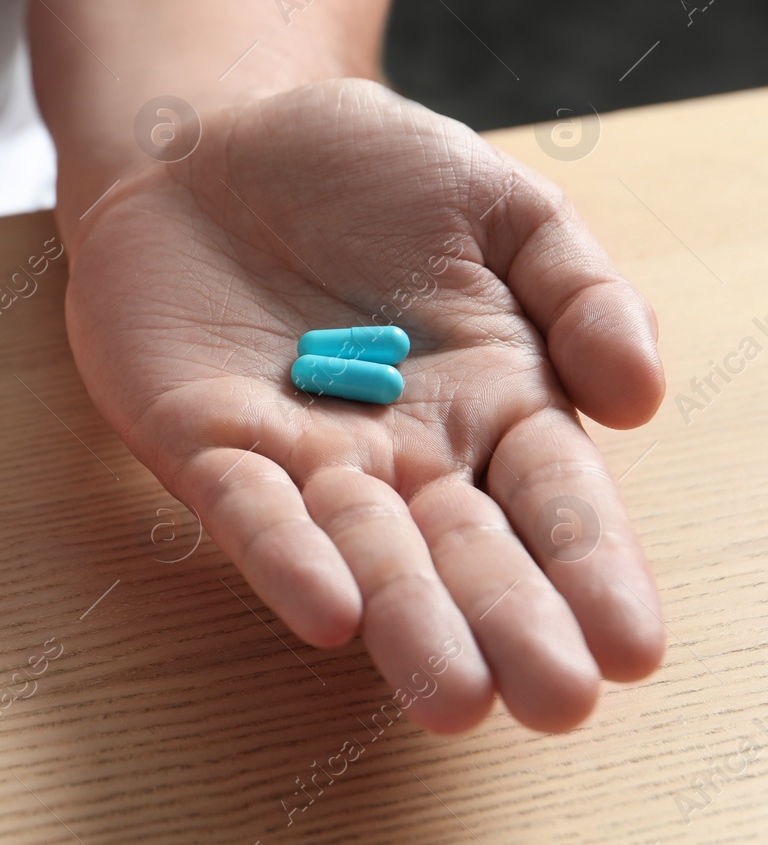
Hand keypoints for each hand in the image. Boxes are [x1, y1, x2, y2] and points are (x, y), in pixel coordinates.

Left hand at [64, 78, 665, 732]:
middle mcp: (404, 450)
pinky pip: (247, 507)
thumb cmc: (363, 175)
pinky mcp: (205, 442)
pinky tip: (327, 612)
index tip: (630, 648)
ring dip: (405, 619)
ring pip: (362, 549)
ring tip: (453, 698)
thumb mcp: (501, 204)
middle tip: (553, 701)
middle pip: (465, 547)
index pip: (555, 498)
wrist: (210, 143)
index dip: (592, 567)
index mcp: (493, 399)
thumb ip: (580, 288)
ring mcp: (303, 454)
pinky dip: (284, 557)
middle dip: (508, 622)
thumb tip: (638, 396)